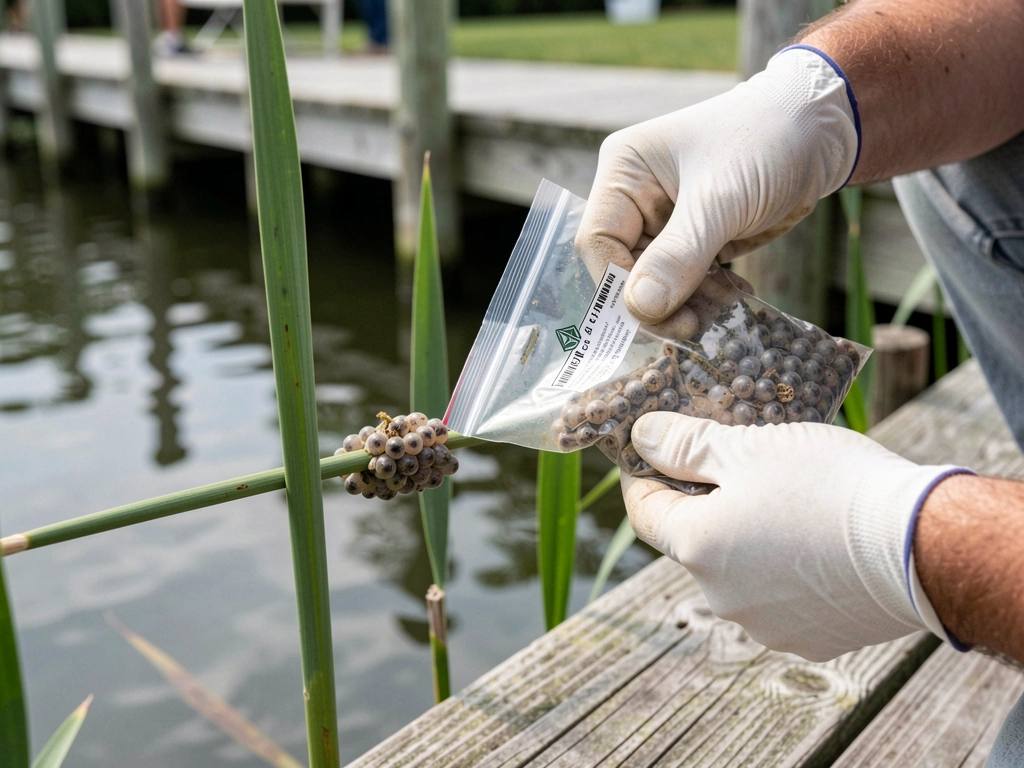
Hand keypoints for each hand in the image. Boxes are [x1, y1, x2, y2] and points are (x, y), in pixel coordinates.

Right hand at [576, 47, 857, 327]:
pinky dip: (705, 300)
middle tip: (691, 327)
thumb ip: (679, 255)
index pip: (599, 241)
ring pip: (656, 285)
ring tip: (722, 311)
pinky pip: (686, 284)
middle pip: (625, 269)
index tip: (653, 314)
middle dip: (657, 302)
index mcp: (625, 173)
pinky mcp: (694, 242)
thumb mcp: (721, 199)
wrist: (822, 131)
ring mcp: (665, 224)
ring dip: (686, 306)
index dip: (618, 283)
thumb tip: (639, 307)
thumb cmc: (767, 142)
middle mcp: (636, 199)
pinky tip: (733, 299)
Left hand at [623, 411, 965, 660]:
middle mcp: (720, 597)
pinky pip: (783, 597)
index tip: (652, 451)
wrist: (924, 549)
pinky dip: (789, 568)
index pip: (645, 510)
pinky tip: (820, 539)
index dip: (644, 475)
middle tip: (739, 463)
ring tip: (791, 499)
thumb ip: (686, 445)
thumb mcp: (749, 448)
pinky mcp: (811, 639)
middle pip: (694, 540)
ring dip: (750, 537)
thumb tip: (642, 438)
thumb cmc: (830, 487)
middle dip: (708, 502)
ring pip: (739, 570)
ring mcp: (766, 626)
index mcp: (695, 547)